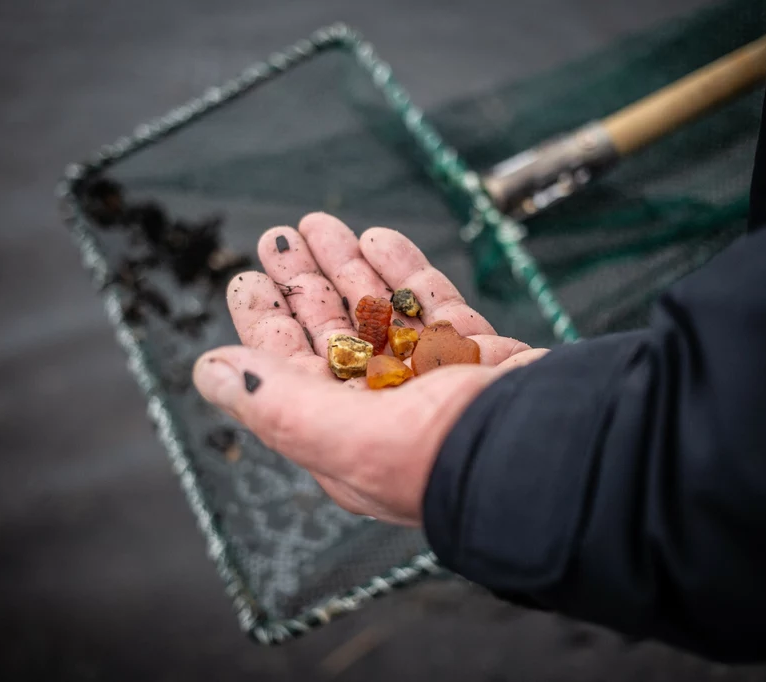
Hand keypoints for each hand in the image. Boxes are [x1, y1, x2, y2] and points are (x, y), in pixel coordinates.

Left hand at [193, 213, 546, 525]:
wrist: (556, 453)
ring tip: (319, 221)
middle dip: (304, 282)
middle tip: (279, 235)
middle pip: (333, 332)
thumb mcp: (343, 438)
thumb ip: (275, 401)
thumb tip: (209, 371)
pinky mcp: (476, 353)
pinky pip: (432, 303)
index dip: (265, 323)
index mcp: (344, 434)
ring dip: (347, 265)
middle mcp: (385, 407)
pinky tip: (376, 237)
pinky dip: (404, 269)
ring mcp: (433, 377)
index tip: (246, 278)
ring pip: (380, 311)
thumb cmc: (442, 458)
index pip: (290, 370)